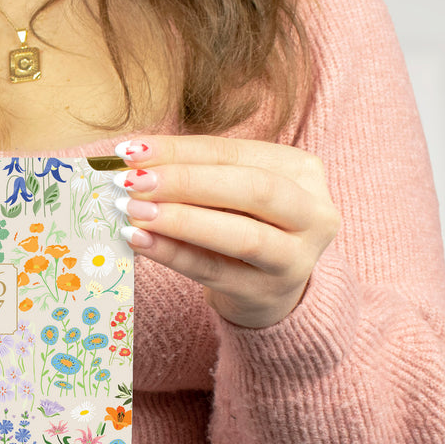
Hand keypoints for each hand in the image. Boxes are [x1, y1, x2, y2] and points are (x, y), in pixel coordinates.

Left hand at [114, 136, 340, 327]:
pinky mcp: (267, 293)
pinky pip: (215, 271)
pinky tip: (140, 242)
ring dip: (181, 220)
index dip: (182, 150)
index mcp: (303, 171)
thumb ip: (197, 176)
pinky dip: (174, 254)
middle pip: (252, 188)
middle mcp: (313, 213)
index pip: (235, 152)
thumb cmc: (244, 228)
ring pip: (241, 235)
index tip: (132, 151)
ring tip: (134, 211)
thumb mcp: (232, 195)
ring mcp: (296, 258)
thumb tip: (133, 163)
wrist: (268, 292)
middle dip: (187, 182)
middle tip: (132, 181)